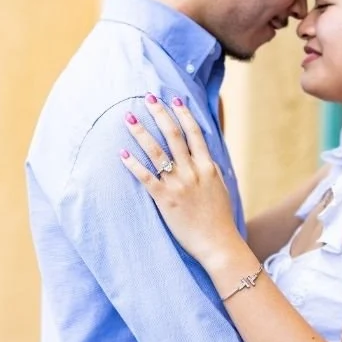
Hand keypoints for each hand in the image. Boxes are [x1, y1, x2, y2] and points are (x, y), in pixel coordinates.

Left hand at [119, 92, 240, 266]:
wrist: (219, 244)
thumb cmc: (219, 219)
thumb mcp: (219, 188)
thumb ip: (210, 170)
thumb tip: (207, 157)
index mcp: (208, 167)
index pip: (195, 134)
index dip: (183, 115)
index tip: (174, 100)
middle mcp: (193, 171)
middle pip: (174, 135)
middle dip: (160, 114)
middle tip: (148, 97)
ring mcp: (179, 185)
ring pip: (157, 152)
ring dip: (142, 132)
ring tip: (129, 117)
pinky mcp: (165, 200)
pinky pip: (146, 177)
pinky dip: (133, 164)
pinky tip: (122, 153)